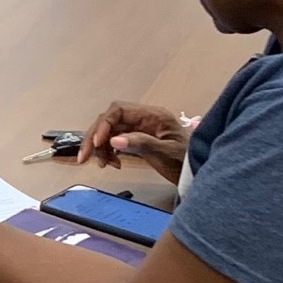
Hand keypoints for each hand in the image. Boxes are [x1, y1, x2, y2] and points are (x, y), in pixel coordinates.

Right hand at [75, 102, 190, 184]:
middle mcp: (144, 118)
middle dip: (94, 137)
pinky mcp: (137, 139)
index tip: (95, 144)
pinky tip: (112, 163)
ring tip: (103, 164)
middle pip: (110, 120)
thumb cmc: (187, 161)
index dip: (104, 125)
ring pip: (109, 131)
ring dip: (100, 147)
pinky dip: (108, 151)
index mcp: (154, 115)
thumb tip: (115, 140)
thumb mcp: (165, 154)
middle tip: (84, 158)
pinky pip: (115, 140)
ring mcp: (140, 128)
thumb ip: (141, 144)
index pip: (119, 111)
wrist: (199, 172)